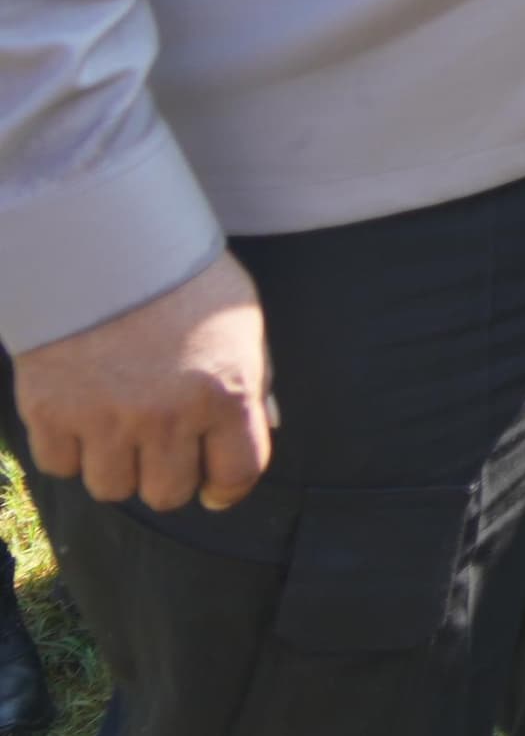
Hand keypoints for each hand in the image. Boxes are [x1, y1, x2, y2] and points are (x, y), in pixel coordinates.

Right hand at [16, 253, 274, 512]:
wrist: (102, 241)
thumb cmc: (182, 277)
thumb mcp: (241, 321)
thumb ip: (254, 378)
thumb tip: (264, 425)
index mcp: (225, 393)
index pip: (237, 474)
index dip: (227, 488)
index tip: (215, 487)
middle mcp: (167, 416)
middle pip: (168, 494)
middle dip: (169, 477)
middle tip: (163, 450)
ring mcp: (105, 419)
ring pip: (112, 488)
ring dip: (118, 467)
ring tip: (120, 432)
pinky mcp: (50, 412)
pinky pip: (60, 465)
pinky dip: (69, 450)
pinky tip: (81, 417)